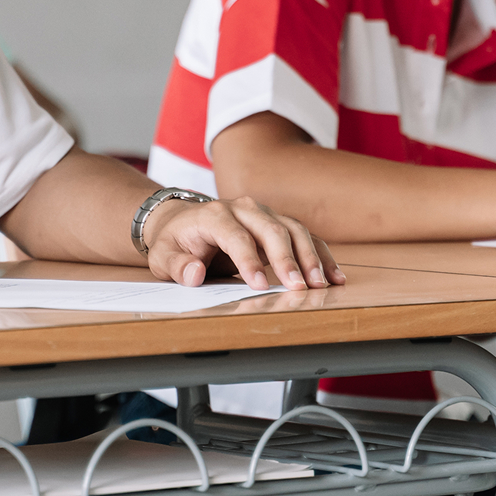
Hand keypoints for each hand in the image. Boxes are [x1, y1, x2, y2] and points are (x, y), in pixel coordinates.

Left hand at [140, 195, 344, 290]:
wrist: (181, 222)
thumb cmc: (174, 242)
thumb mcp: (162, 256)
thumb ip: (176, 266)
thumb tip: (194, 273)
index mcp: (214, 215)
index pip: (236, 236)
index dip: (248, 261)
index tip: (260, 286)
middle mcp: (243, 208)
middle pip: (272, 229)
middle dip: (288, 259)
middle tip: (300, 287)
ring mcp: (263, 213)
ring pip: (293, 230)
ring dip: (311, 257)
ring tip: (323, 284)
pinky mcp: (277, 224)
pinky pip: (304, 236)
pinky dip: (320, 255)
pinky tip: (333, 276)